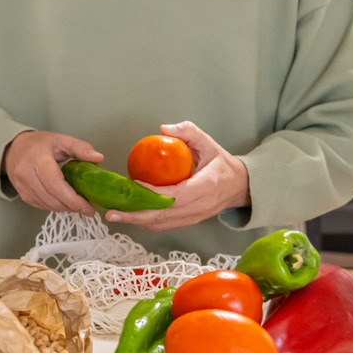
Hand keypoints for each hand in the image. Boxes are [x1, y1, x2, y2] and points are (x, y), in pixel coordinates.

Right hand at [3, 131, 103, 214]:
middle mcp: (26, 173)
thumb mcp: (61, 140)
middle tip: (87, 208)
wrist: (14, 149)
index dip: (73, 200)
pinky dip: (55, 206)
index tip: (88, 207)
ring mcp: (22, 186)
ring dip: (65, 208)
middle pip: (52, 198)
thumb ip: (80, 148)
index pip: (56, 185)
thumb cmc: (38, 144)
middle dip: (72, 206)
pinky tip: (64, 201)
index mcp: (38, 159)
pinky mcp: (22, 194)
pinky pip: (41, 206)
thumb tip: (98, 157)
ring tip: (77, 204)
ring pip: (47, 205)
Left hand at [105, 121, 249, 230]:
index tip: (134, 186)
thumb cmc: (221, 164)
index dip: (153, 194)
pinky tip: (131, 215)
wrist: (240, 186)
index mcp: (206, 186)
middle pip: (164, 215)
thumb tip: (164, 128)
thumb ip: (189, 132)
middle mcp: (200, 206)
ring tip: (116, 215)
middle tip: (112, 212)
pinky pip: (165, 225)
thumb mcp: (209, 143)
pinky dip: (146, 222)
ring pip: (162, 223)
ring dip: (137, 220)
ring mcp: (194, 217)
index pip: (176, 195)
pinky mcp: (188, 222)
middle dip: (136, 214)